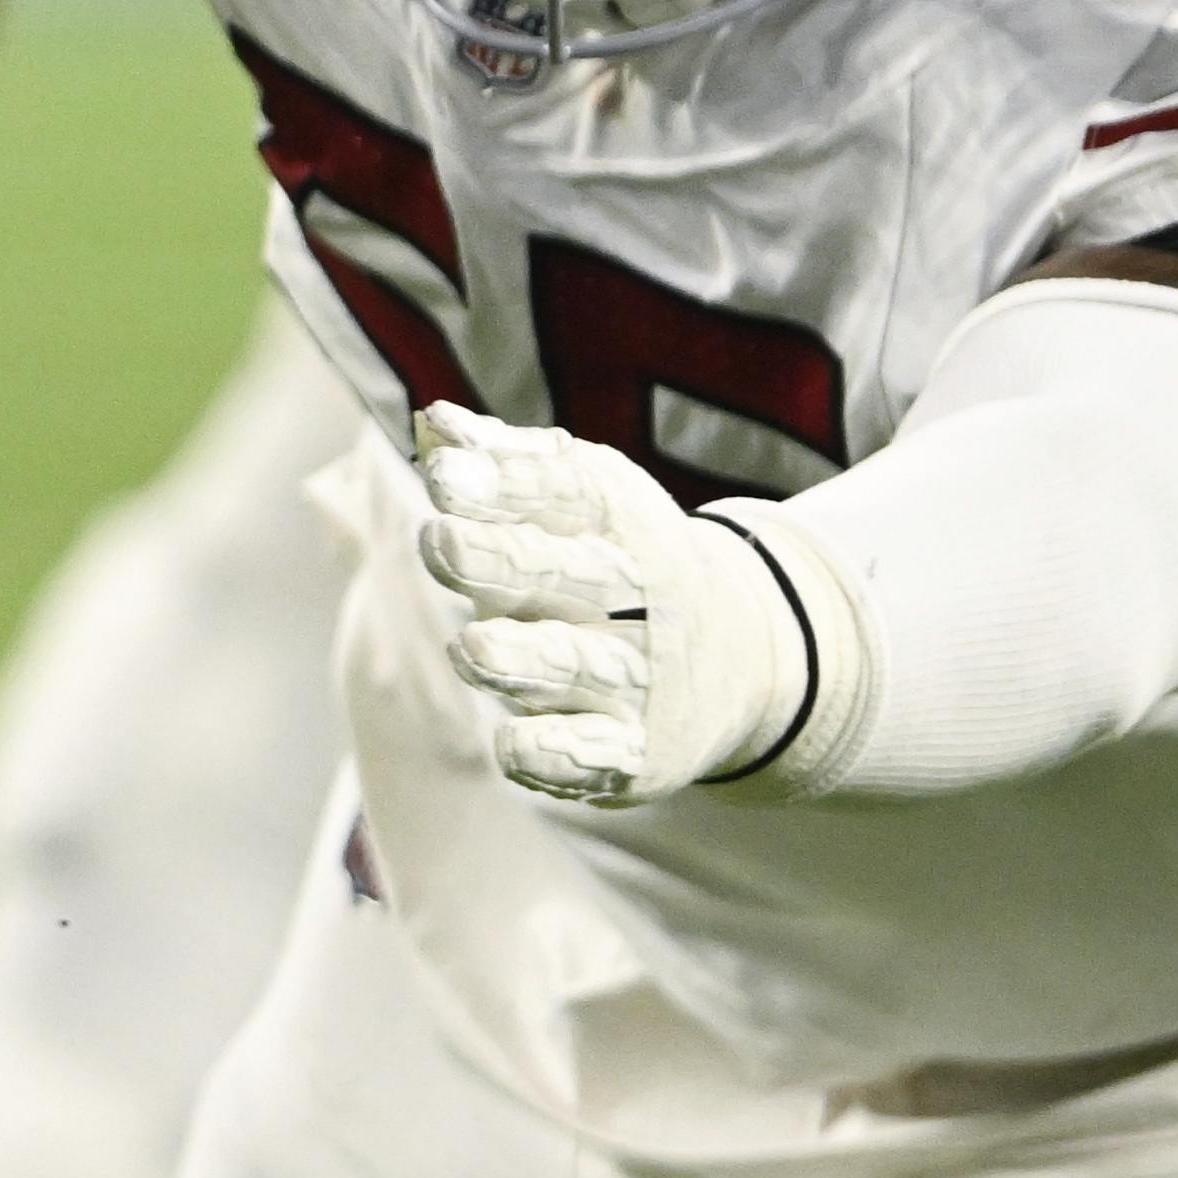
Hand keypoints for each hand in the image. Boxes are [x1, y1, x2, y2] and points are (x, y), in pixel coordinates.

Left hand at [413, 403, 810, 805]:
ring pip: (575, 667)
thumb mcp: (585, 501)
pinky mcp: (635, 750)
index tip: (443, 475)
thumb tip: (434, 422)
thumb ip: (509, 464)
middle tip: (440, 540)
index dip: (506, 483)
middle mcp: (636, 597)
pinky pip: (595, 756)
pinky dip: (557, 755)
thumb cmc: (620, 561)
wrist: (742, 658)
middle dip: (504, 558)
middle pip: (570, 574)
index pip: (566, 492)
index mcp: (622, 520)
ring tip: (470, 648)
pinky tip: (511, 745)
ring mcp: (638, 677)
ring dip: (523, 659)